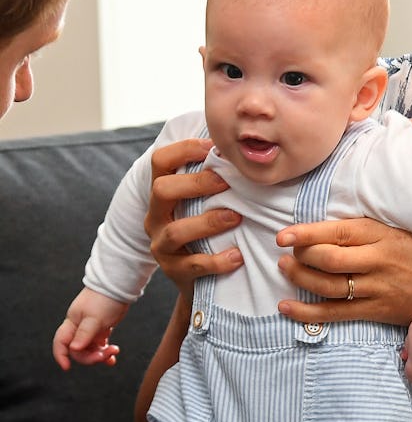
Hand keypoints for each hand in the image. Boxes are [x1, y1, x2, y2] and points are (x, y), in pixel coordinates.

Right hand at [52, 287, 127, 369]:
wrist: (120, 285)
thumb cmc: (105, 299)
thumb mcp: (94, 318)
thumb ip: (84, 334)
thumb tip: (74, 349)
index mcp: (72, 322)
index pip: (61, 342)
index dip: (61, 355)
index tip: (67, 367)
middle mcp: (79, 327)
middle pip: (78, 350)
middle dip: (90, 356)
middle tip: (104, 356)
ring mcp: (91, 328)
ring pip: (90, 349)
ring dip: (100, 355)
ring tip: (114, 351)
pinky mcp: (102, 328)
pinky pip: (100, 345)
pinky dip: (105, 351)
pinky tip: (112, 357)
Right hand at [145, 138, 243, 301]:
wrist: (202, 277)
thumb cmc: (209, 227)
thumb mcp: (206, 200)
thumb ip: (216, 176)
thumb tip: (244, 144)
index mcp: (163, 193)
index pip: (161, 161)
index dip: (184, 149)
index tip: (213, 146)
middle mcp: (156, 216)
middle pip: (161, 190)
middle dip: (195, 183)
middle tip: (226, 182)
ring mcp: (161, 245)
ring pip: (175, 231)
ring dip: (208, 222)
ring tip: (236, 218)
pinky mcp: (174, 271)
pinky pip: (192, 265)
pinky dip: (217, 261)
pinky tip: (238, 256)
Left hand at [275, 218, 411, 326]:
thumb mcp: (395, 230)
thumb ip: (363, 229)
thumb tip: (323, 226)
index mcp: (381, 235)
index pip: (337, 232)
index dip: (306, 234)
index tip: (283, 235)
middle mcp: (378, 261)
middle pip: (329, 260)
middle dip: (300, 256)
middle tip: (285, 253)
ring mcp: (377, 288)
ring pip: (328, 286)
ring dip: (300, 279)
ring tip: (284, 270)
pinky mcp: (376, 311)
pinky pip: (335, 314)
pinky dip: (307, 312)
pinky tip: (287, 307)